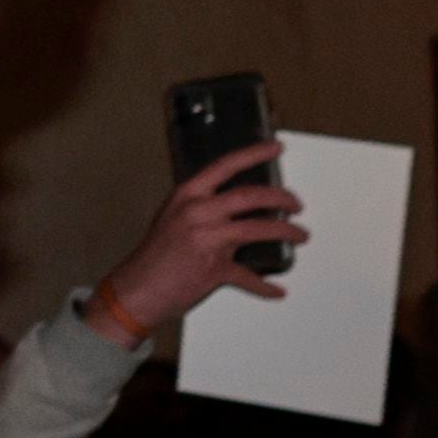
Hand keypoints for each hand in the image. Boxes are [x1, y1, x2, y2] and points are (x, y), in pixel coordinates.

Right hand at [97, 140, 302, 331]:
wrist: (137, 289)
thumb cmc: (153, 256)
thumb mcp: (173, 218)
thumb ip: (201, 208)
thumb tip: (234, 206)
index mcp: (188, 196)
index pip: (226, 166)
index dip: (254, 153)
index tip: (275, 147)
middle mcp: (199, 213)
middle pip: (251, 196)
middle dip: (281, 198)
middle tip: (296, 204)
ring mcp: (208, 240)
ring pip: (259, 229)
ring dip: (286, 232)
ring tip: (299, 235)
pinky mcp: (214, 269)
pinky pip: (248, 276)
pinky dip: (265, 285)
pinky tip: (276, 289)